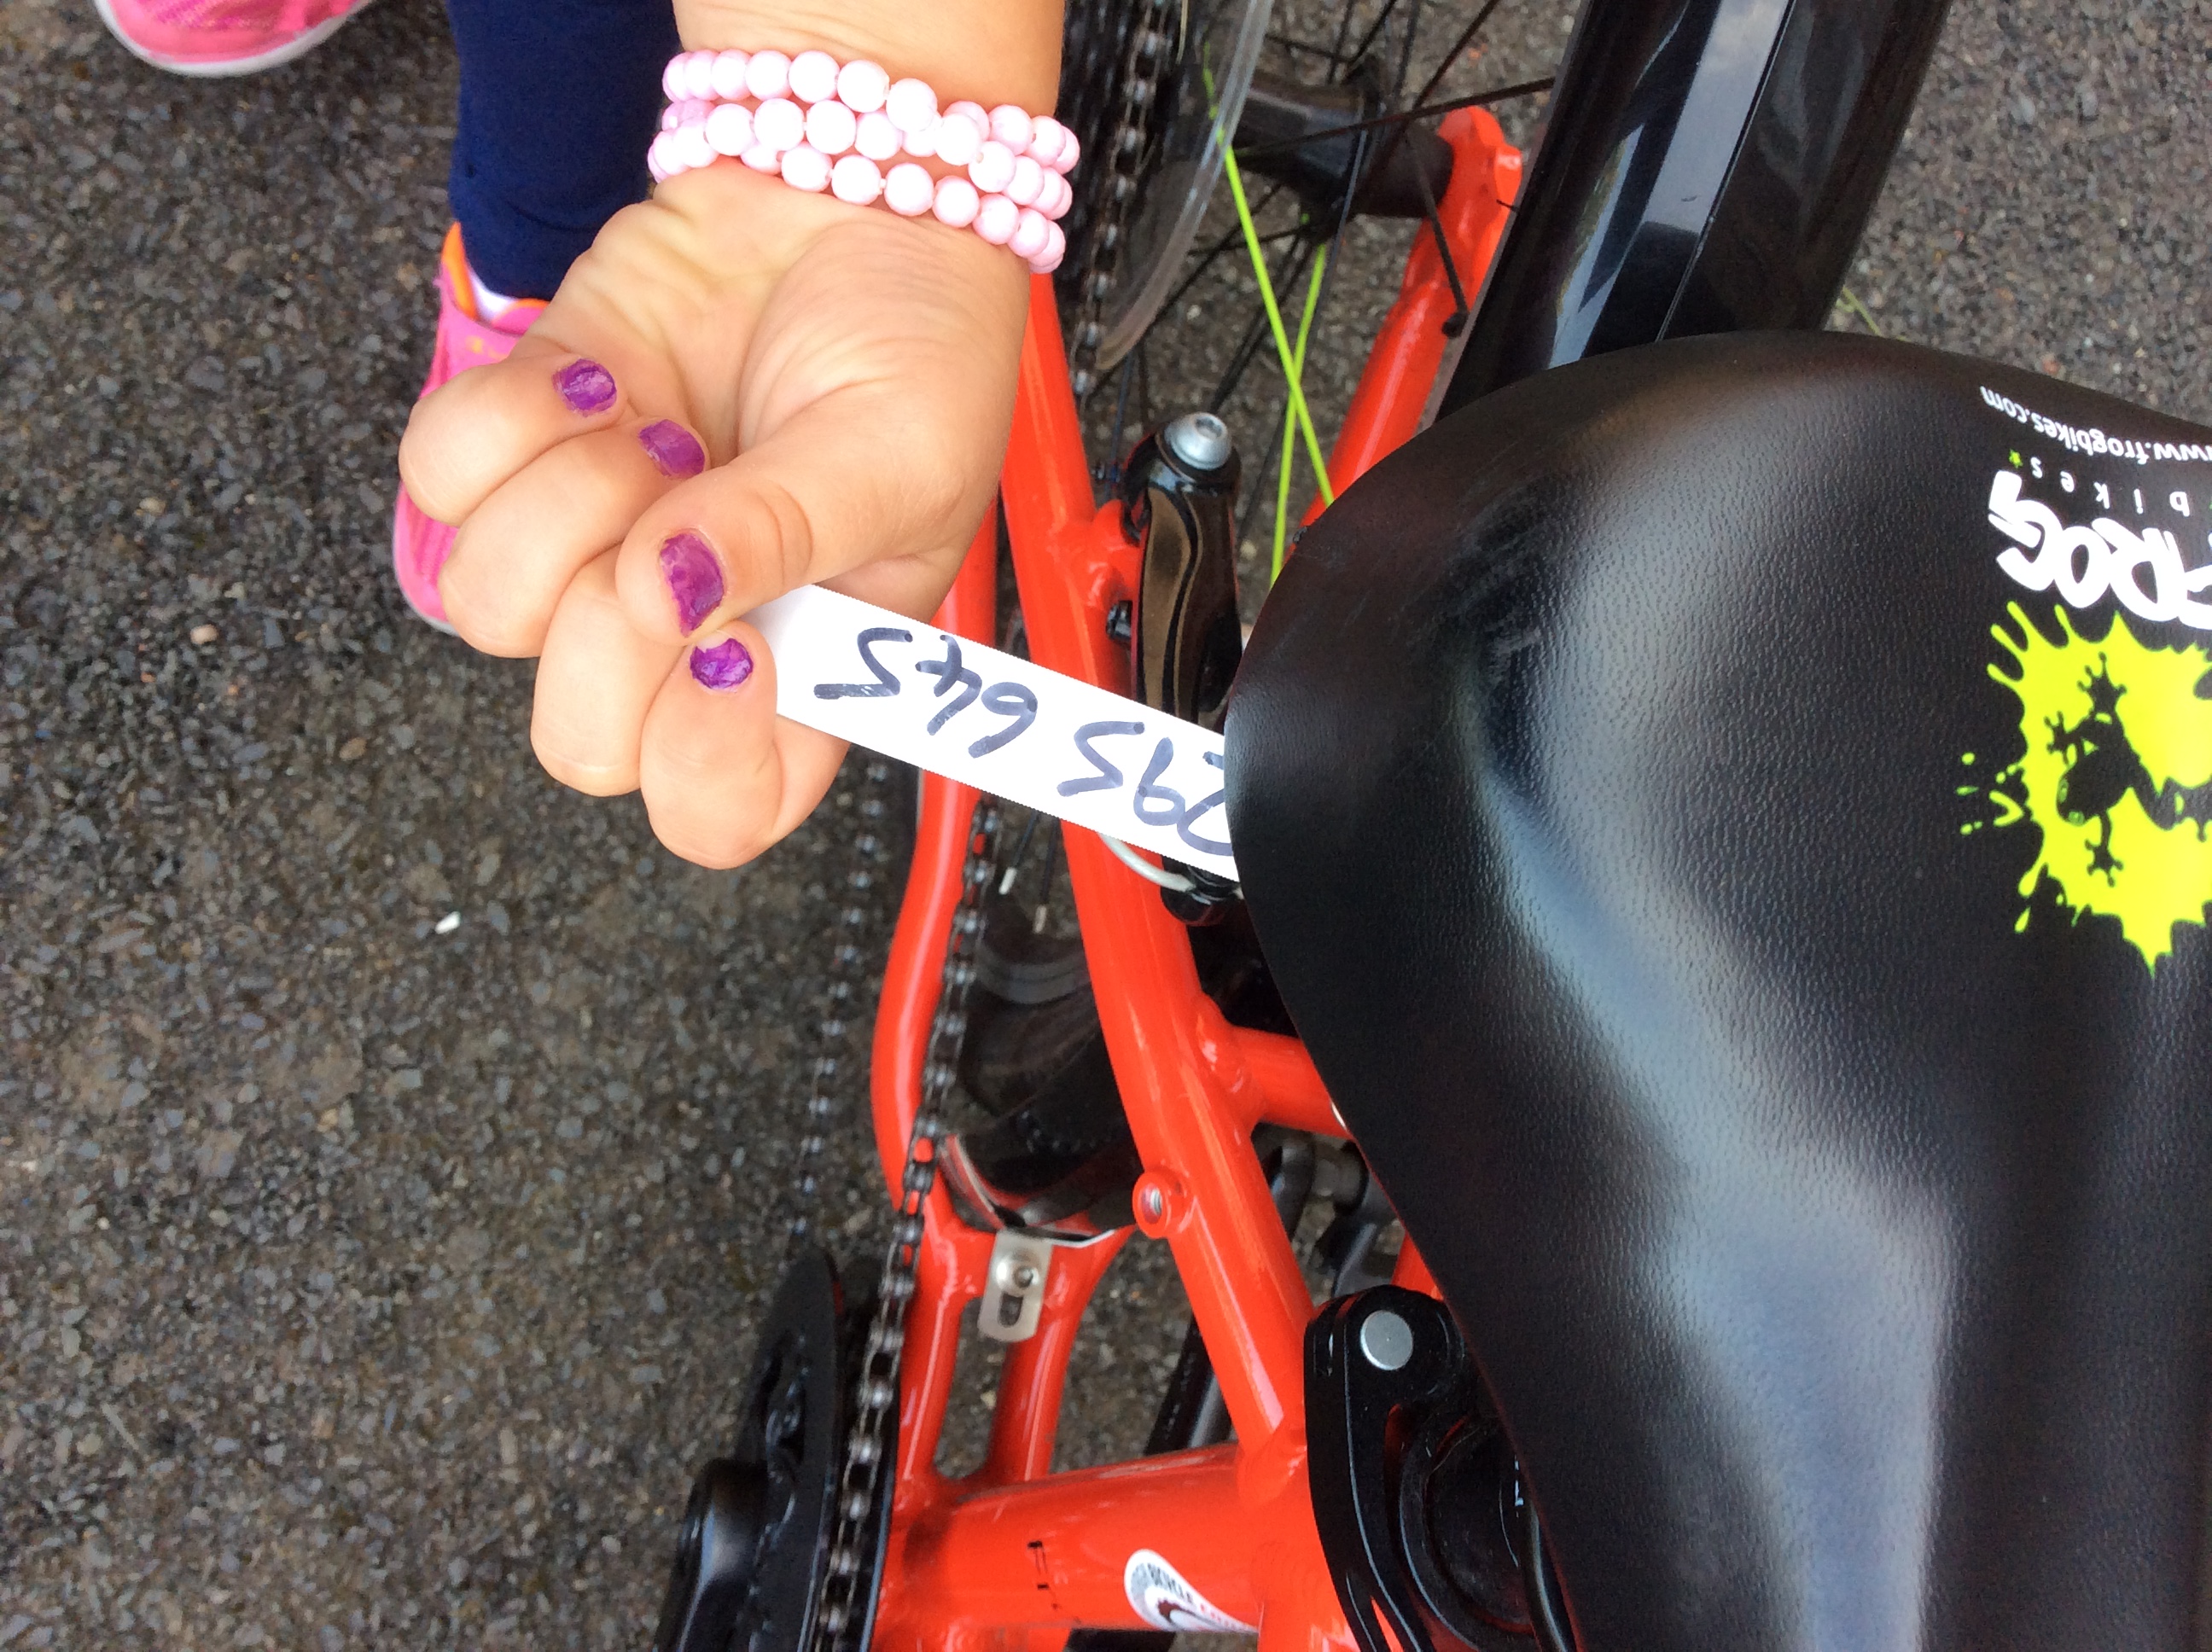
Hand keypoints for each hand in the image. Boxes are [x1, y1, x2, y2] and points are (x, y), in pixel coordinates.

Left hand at [397, 154, 1030, 867]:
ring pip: (489, 606)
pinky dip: (508, 418)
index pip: (717, 811)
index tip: (737, 654)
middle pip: (579, 739)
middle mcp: (685, 628)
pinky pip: (438, 475)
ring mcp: (596, 536)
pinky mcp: (529, 432)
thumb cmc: (918, 339)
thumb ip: (788, 538)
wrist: (859, 177)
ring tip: (653, 432)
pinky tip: (602, 379)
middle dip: (611, 636)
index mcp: (801, 668)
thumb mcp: (898, 456)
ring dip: (566, 506)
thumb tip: (670, 596)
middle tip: (679, 528)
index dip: (703, 767)